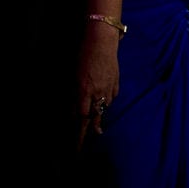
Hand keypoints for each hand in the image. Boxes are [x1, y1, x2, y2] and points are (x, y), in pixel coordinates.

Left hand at [76, 28, 119, 146]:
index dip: (79, 130)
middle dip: (90, 131)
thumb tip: (72, 110)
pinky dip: (106, 102)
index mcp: (85, 91)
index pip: (82, 117)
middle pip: (95, 117)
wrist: (102, 41)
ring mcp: (109, 87)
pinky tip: (104, 103)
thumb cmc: (83, 55)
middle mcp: (98, 92)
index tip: (77, 143)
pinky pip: (111, 97)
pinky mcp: (116, 81)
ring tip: (96, 127)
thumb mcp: (74, 76)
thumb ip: (74, 95)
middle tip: (85, 146)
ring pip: (104, 107)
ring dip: (99, 116)